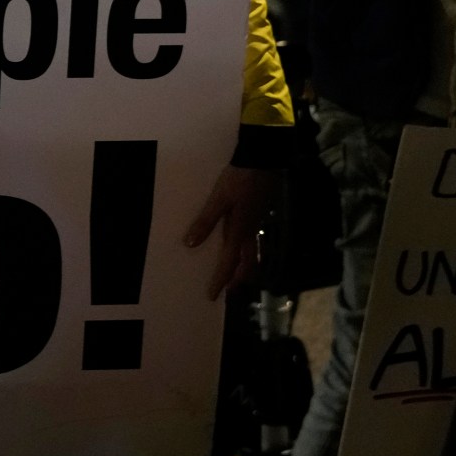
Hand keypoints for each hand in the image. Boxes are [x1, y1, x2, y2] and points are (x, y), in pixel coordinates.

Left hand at [182, 164, 274, 299]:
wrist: (264, 159)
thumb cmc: (240, 178)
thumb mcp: (218, 199)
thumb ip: (205, 221)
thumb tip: (190, 244)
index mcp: (240, 231)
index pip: (229, 263)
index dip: (220, 280)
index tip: (213, 296)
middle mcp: (250, 231)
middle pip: (246, 263)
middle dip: (237, 278)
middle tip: (227, 290)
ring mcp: (256, 221)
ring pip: (251, 252)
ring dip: (242, 266)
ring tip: (233, 272)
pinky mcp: (258, 212)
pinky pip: (251, 239)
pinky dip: (244, 250)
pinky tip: (238, 243)